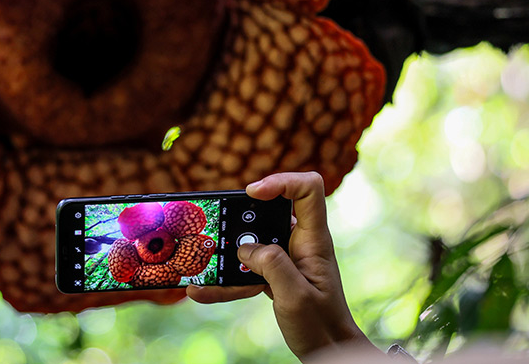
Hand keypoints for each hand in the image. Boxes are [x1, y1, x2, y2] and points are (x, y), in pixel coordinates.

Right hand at [187, 171, 379, 360]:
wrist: (327, 350)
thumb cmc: (321, 324)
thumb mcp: (296, 296)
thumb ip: (273, 265)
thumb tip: (246, 248)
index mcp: (313, 239)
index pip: (307, 190)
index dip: (281, 182)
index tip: (252, 193)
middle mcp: (298, 241)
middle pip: (268, 210)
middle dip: (239, 218)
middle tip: (217, 229)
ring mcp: (284, 256)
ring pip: (249, 241)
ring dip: (225, 254)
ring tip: (201, 265)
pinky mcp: (272, 271)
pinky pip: (244, 267)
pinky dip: (224, 279)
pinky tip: (202, 290)